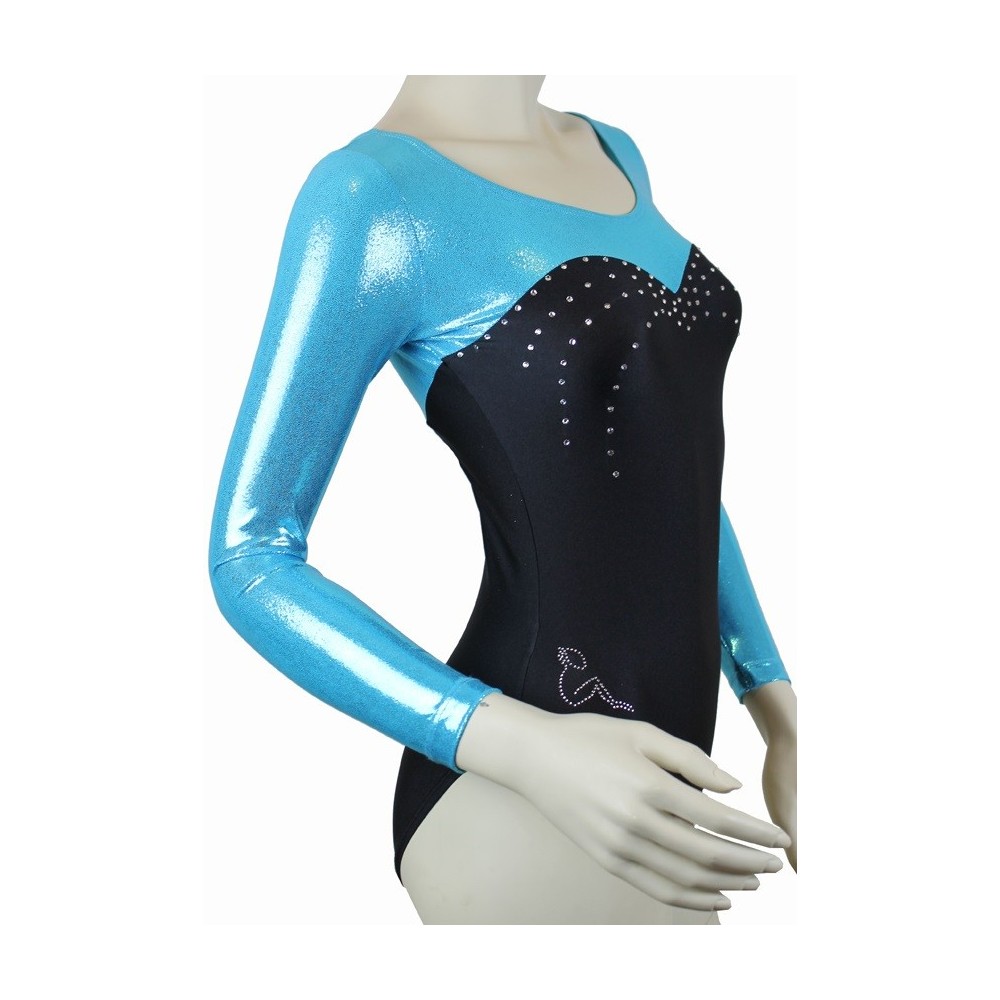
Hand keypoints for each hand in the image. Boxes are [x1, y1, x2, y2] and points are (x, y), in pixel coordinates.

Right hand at [461, 698, 791, 911]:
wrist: (533, 757)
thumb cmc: (590, 738)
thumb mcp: (643, 733)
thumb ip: (691, 759)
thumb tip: (733, 788)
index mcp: (649, 786)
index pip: (716, 819)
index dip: (754, 832)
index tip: (780, 837)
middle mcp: (636, 823)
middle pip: (706, 856)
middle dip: (748, 862)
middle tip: (775, 864)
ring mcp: (619, 847)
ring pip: (684, 880)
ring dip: (726, 886)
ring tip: (753, 882)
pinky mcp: (607, 860)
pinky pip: (656, 889)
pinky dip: (691, 900)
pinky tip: (715, 898)